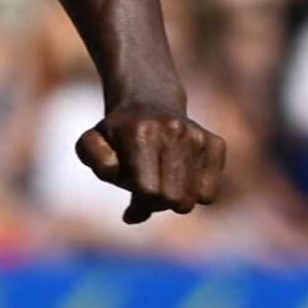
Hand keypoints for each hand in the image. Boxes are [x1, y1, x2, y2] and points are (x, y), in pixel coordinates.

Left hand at [77, 105, 227, 223]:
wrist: (148, 100)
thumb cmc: (117, 133)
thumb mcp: (91, 144)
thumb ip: (99, 165)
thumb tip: (129, 206)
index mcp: (140, 133)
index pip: (148, 191)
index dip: (138, 199)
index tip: (133, 187)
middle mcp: (174, 131)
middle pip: (173, 198)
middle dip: (157, 202)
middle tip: (149, 186)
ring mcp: (198, 137)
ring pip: (194, 198)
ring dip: (176, 198)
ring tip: (163, 180)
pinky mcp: (216, 144)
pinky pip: (210, 192)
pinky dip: (195, 193)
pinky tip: (181, 175)